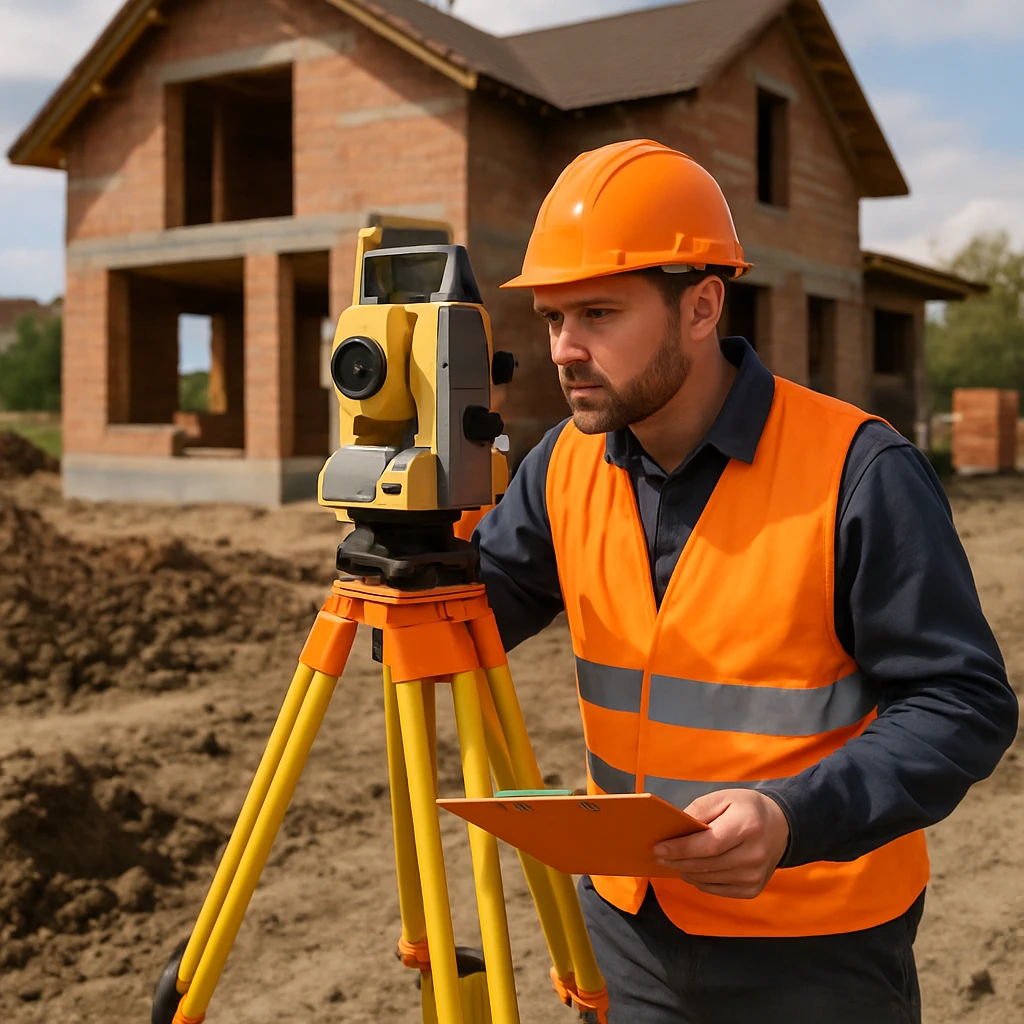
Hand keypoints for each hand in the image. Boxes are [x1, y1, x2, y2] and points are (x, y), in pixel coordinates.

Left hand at [653, 789, 789, 898]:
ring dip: (686, 872)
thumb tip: (675, 829)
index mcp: (747, 827)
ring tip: (672, 862)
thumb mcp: (724, 797)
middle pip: (707, 865)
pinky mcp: (752, 890)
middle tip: (658, 856)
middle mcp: (754, 855)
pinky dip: (700, 881)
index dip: (681, 849)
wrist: (782, 827)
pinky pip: (718, 890)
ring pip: (709, 880)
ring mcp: (754, 876)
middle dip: (678, 861)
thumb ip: (699, 811)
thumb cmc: (747, 809)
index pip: (709, 845)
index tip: (659, 847)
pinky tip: (692, 871)